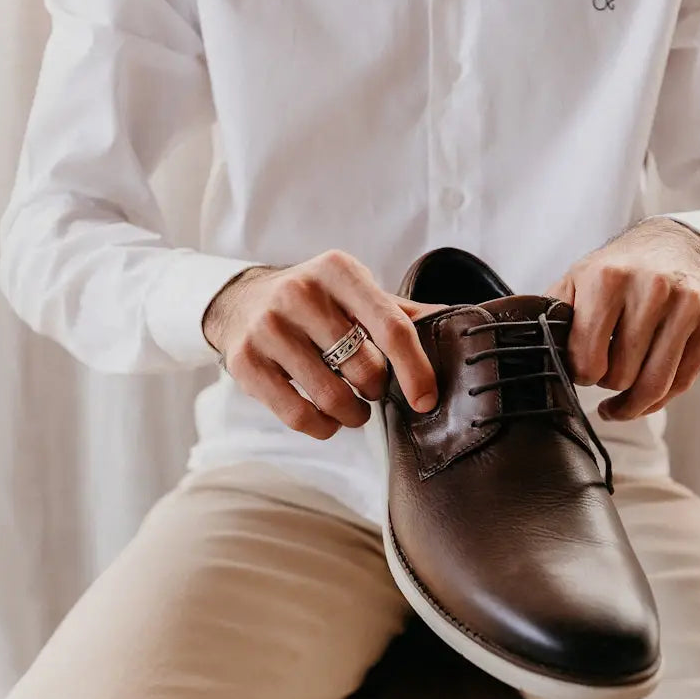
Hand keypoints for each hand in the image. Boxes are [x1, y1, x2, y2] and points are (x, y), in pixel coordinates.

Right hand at [202, 250, 441, 438]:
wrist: (241, 302)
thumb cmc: (314, 303)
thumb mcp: (355, 293)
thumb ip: (401, 313)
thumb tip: (458, 324)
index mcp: (338, 271)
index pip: (391, 327)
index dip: (415, 369)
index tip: (425, 400)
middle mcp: (300, 293)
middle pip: (363, 368)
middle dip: (377, 390)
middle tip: (372, 389)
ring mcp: (268, 327)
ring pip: (331, 397)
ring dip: (352, 415)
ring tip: (353, 410)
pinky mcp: (245, 361)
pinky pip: (298, 414)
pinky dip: (322, 427)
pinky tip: (327, 419)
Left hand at [548, 218, 699, 419]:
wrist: (673, 244)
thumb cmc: (617, 271)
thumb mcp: (576, 281)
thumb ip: (550, 316)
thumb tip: (524, 353)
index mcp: (608, 279)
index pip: (589, 361)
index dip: (582, 374)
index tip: (582, 368)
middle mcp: (652, 287)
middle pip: (623, 377)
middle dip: (609, 384)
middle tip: (606, 373)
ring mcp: (688, 302)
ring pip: (657, 384)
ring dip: (634, 403)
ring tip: (621, 402)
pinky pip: (684, 381)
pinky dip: (662, 399)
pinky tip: (647, 396)